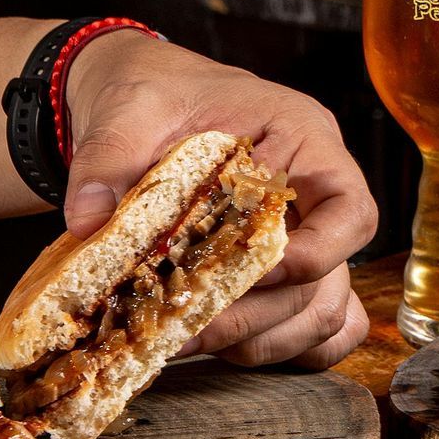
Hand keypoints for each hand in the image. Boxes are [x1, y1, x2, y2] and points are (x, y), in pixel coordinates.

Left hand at [59, 33, 376, 368]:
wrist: (140, 102)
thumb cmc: (153, 93)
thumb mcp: (128, 109)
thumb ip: (108, 157)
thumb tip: (88, 216)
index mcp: (302, 137)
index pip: (351, 210)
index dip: (317, 254)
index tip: (256, 273)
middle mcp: (315, 192)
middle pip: (326, 279)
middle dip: (258, 314)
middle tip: (189, 327)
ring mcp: (304, 235)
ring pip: (319, 313)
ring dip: (260, 339)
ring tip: (188, 338)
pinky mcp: (283, 271)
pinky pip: (311, 327)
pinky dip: (276, 345)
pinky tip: (221, 342)